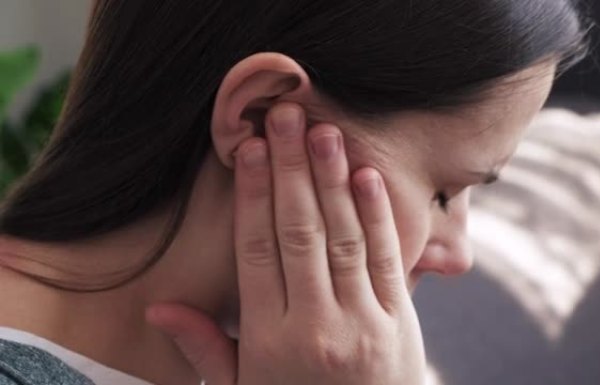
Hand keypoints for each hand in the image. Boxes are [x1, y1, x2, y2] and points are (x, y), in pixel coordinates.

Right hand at [147, 102, 426, 384]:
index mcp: (270, 338)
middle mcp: (317, 325)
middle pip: (299, 233)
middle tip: (284, 116)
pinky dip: (378, 215)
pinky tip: (366, 176)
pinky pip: (388, 260)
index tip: (248, 149)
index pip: (256, 252)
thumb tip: (160, 306)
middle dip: (291, 170)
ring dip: (332, 180)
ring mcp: (364, 322)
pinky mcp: (401, 323)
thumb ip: (205, 348)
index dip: (253, 196)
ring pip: (345, 238)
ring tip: (323, 132)